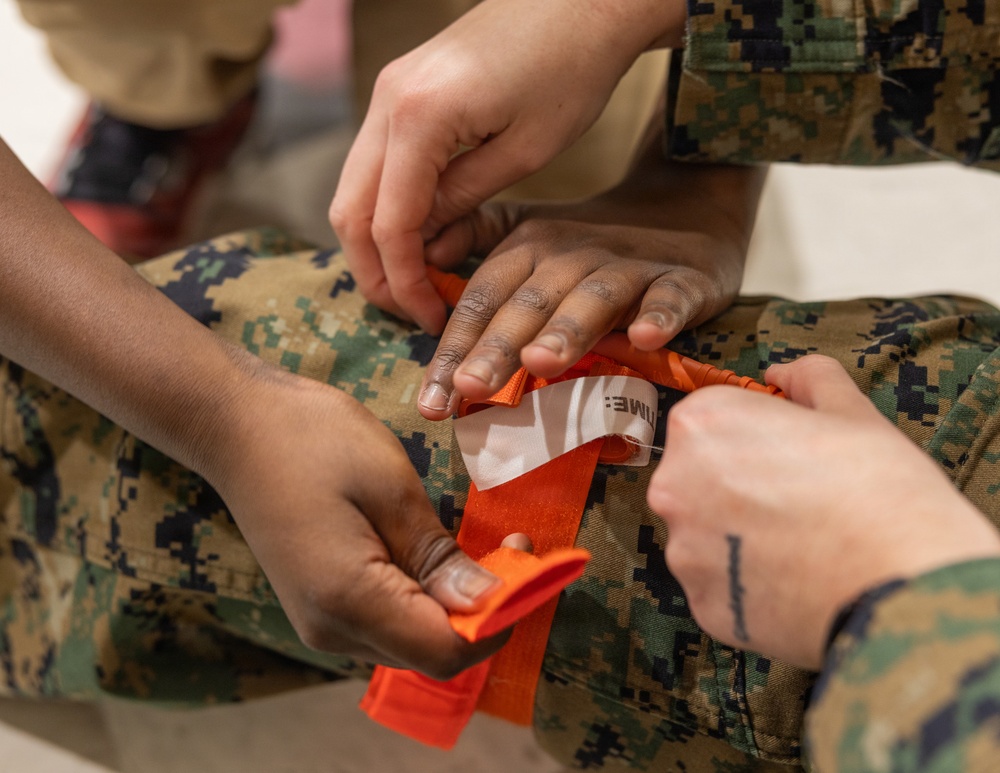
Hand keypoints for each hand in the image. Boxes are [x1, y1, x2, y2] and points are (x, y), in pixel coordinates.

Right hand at [209, 368, 505, 678]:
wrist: (237, 424)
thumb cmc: (314, 440)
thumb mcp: (390, 488)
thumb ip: (439, 556)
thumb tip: (491, 604)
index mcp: (349, 601)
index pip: (446, 651)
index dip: (500, 619)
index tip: (530, 562)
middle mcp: (332, 629)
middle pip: (432, 653)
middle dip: (485, 611)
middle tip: (513, 546)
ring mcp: (322, 622)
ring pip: (413, 641)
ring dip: (457, 604)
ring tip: (482, 544)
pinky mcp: (322, 606)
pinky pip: (390, 622)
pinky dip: (426, 598)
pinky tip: (439, 554)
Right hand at [329, 0, 685, 334]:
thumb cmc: (571, 69)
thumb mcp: (525, 152)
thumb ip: (463, 202)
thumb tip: (426, 247)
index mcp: (418, 118)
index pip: (387, 224)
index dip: (404, 281)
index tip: (429, 318)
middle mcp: (387, 101)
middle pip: (350, 210)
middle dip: (376, 270)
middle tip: (412, 310)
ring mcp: (389, 92)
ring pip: (355, 188)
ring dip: (378, 241)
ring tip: (420, 281)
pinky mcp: (403, 91)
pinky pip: (378, 164)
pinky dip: (391, 207)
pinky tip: (427, 235)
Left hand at [416, 161, 766, 418]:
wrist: (685, 206)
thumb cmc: (591, 241)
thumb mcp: (529, 232)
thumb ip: (476, 240)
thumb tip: (422, 257)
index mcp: (527, 248)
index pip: (481, 301)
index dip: (454, 349)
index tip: (431, 403)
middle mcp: (570, 255)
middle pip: (528, 303)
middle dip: (497, 347)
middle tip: (470, 388)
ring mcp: (627, 266)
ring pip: (593, 298)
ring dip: (567, 330)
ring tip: (542, 363)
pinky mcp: (682, 278)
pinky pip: (670, 296)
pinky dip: (659, 315)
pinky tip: (646, 337)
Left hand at [647, 355, 999, 669]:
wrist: (899, 582)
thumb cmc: (877, 488)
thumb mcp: (850, 410)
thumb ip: (807, 379)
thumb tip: (784, 372)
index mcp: (700, 423)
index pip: (715, 421)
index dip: (758, 436)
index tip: (793, 455)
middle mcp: (673, 484)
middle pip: (699, 478)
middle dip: (740, 486)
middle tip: (800, 502)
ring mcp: (683, 549)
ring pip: (707, 535)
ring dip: (740, 537)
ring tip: (802, 544)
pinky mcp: (700, 602)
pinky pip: (720, 585)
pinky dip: (747, 584)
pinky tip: (794, 579)